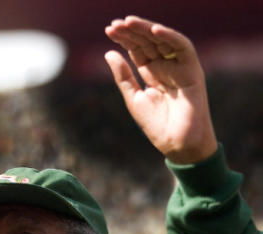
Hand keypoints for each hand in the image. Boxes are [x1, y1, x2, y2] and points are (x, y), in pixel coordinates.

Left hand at [104, 16, 217, 163]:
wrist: (176, 142)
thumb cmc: (156, 124)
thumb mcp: (134, 97)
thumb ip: (123, 76)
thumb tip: (108, 53)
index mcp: (152, 73)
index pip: (138, 50)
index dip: (125, 39)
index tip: (109, 30)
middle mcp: (166, 66)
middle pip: (148, 42)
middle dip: (132, 32)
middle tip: (114, 24)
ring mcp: (179, 67)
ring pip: (163, 41)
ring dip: (146, 29)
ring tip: (128, 23)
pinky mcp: (192, 70)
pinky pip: (182, 47)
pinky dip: (169, 36)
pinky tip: (153, 30)